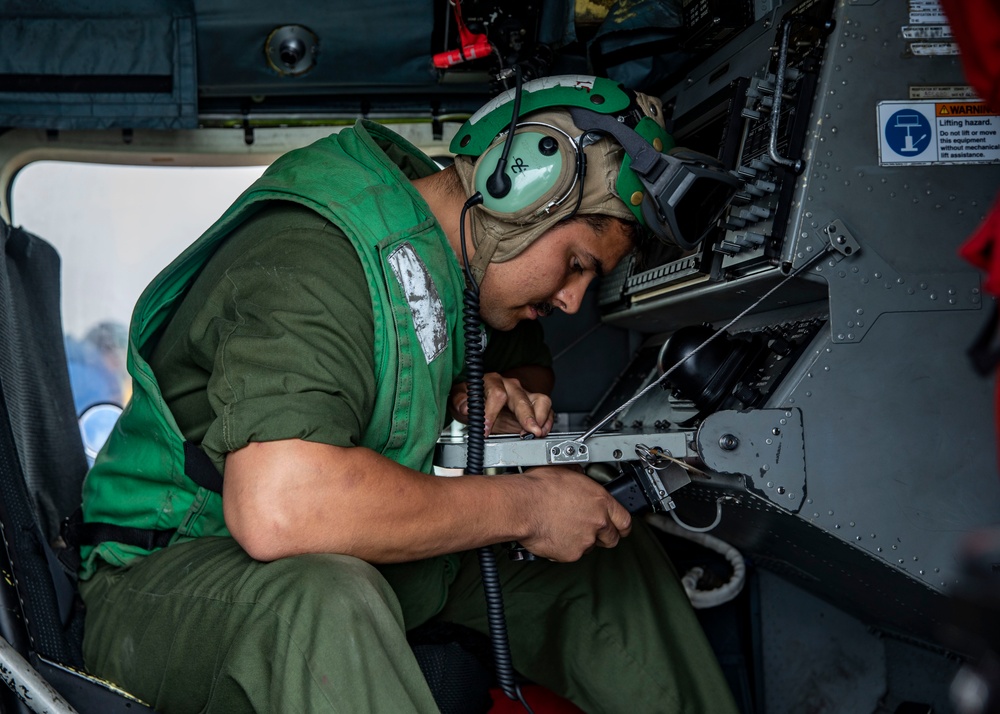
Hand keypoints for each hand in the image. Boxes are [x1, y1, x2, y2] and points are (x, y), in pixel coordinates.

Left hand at [449, 373, 553, 436]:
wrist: (479, 400)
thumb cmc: (471, 398)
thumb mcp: (460, 398)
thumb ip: (460, 401)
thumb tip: (466, 408)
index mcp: (492, 381)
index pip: (496, 394)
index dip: (491, 412)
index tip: (485, 428)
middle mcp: (511, 386)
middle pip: (521, 398)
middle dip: (525, 416)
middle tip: (526, 432)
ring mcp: (524, 395)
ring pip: (540, 400)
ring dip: (540, 418)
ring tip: (536, 433)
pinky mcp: (533, 405)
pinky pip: (547, 410)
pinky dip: (548, 422)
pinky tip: (542, 432)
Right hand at [515, 466, 631, 561]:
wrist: (522, 506)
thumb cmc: (538, 488)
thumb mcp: (566, 472)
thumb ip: (580, 478)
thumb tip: (578, 475)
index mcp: (600, 500)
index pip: (624, 520)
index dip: (622, 525)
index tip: (619, 527)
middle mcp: (597, 521)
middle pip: (612, 538)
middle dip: (604, 536)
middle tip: (591, 529)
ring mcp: (585, 540)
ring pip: (590, 546)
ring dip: (582, 540)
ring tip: (564, 528)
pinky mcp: (571, 553)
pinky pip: (572, 553)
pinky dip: (565, 547)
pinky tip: (555, 535)